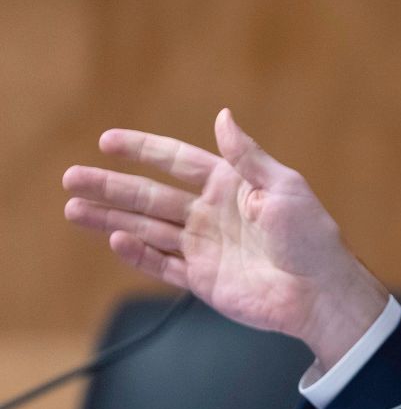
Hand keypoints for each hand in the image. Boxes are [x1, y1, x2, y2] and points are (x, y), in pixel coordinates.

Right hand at [63, 108, 388, 370]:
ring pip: (147, 229)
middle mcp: (212, 213)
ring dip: (111, 219)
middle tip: (72, 178)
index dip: (143, 150)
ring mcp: (204, 246)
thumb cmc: (310, 236)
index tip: (106, 141)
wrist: (320, 291)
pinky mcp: (202, 279)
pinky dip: (137, 253)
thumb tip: (223, 116)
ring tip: (73, 209)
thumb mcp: (284, 187)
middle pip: (151, 196)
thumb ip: (247, 157)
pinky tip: (114, 240)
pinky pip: (162, 264)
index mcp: (232, 184)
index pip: (177, 161)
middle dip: (111, 187)